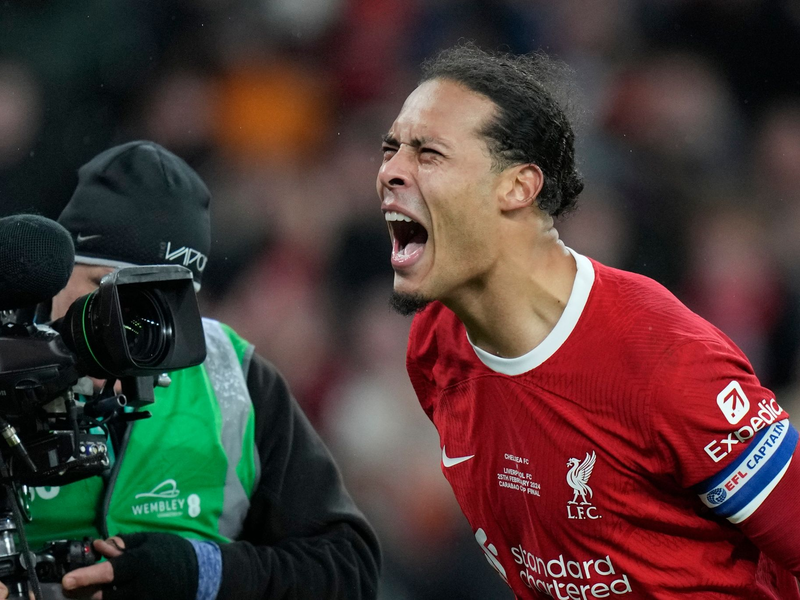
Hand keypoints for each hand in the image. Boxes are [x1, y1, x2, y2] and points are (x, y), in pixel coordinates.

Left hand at [62, 533, 196, 599]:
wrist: (199, 573)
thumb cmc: (171, 552)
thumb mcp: (149, 541)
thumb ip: (123, 544)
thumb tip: (99, 546)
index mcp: (141, 563)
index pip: (109, 572)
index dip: (87, 576)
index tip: (67, 581)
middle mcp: (141, 585)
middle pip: (105, 596)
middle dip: (86, 593)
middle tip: (70, 589)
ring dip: (99, 597)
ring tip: (90, 590)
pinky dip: (113, 599)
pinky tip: (108, 593)